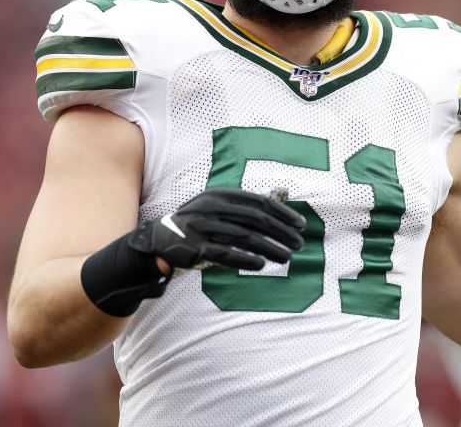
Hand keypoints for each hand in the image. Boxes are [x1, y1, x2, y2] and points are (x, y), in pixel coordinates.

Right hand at [128, 190, 305, 271]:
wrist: (160, 238)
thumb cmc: (198, 223)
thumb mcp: (216, 206)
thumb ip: (242, 207)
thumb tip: (280, 211)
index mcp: (221, 195)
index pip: (259, 202)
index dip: (282, 213)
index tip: (300, 225)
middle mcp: (212, 208)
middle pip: (256, 220)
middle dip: (281, 232)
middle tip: (299, 244)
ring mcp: (203, 227)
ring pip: (245, 238)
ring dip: (269, 248)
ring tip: (286, 257)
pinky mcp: (195, 248)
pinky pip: (226, 254)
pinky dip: (245, 259)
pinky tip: (261, 264)